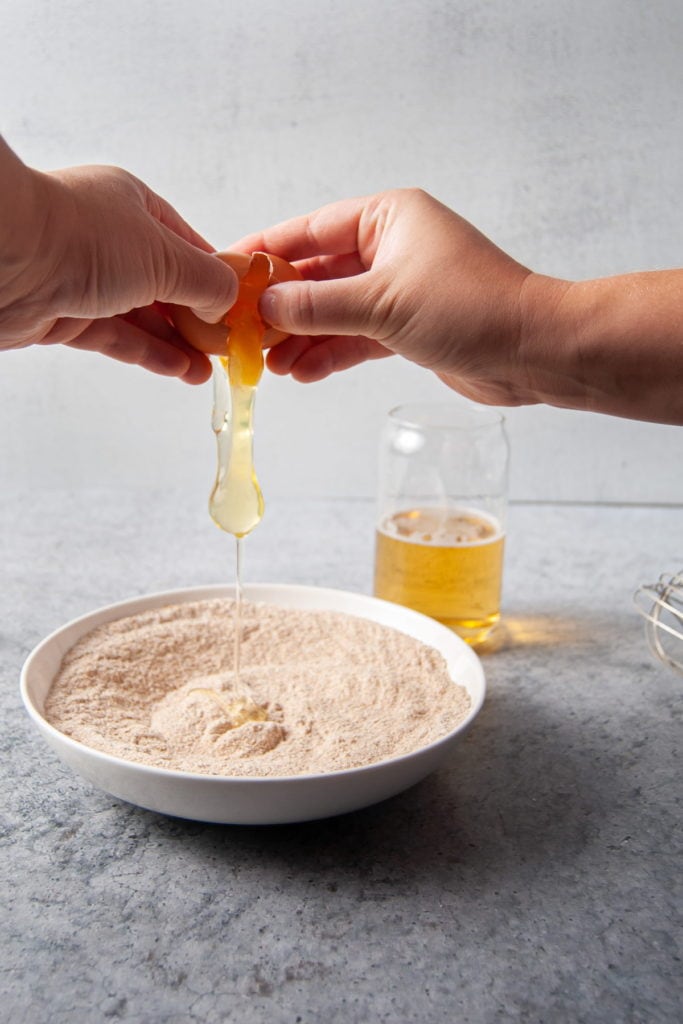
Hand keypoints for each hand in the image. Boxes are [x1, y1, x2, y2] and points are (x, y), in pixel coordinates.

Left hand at [0, 139, 237, 382]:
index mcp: (132, 206)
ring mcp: (83, 278)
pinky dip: (147, 352)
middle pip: (164, 283)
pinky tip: (178, 369)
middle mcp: (107, 238)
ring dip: (176, 343)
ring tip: (208, 370)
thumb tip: (230, 300)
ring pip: (140, 315)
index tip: (241, 306)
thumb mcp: (164, 256)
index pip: (186, 244)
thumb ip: (205, 281)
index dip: (215, 276)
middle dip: (197, 317)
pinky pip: (115, 336)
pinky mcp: (62, 315)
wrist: (2, 259)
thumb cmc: (83, 237)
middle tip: (226, 347)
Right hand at [232, 188, 549, 405]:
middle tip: (244, 333)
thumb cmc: (469, 308)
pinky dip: (332, 353)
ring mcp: (400, 289)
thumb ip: (319, 306)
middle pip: (319, 274)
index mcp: (387, 218)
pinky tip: (303, 373)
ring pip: (336, 310)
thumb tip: (264, 307)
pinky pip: (357, 337)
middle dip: (283, 307)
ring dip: (303, 337)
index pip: (311, 229)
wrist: (533, 351)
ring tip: (268, 365)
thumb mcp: (382, 303)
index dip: (267, 252)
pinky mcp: (409, 327)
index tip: (228, 270)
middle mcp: (392, 247)